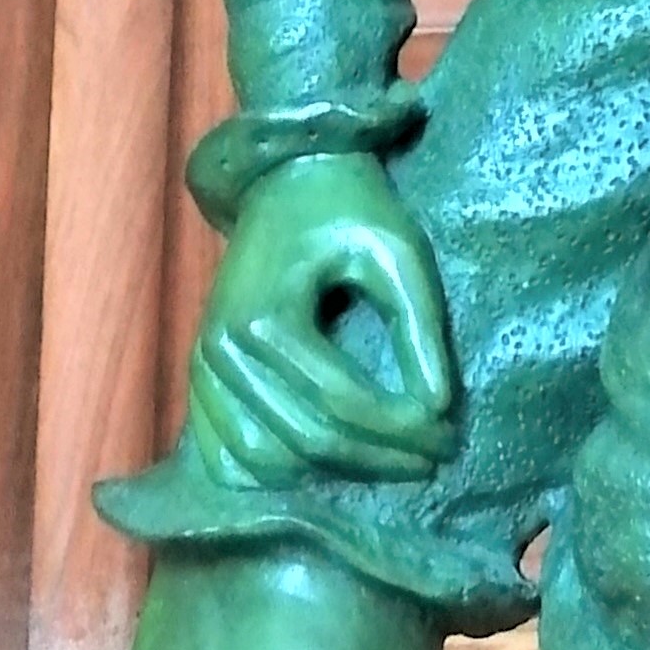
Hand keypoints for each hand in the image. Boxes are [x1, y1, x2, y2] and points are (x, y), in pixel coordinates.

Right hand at [187, 151, 455, 487]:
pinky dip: (274, 471)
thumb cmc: (348, 208)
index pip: (340, 403)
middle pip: (305, 440)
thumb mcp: (397, 252)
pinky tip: (326, 467)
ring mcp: (204, 365)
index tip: (448, 438)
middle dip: (376, 459)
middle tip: (433, 457)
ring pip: (263, 459)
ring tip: (388, 460)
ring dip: (329, 473)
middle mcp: (222, 349)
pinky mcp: (202, 374)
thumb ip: (418, 328)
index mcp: (265, 316)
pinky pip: (226, 452)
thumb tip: (438, 408)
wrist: (285, 177)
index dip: (399, 432)